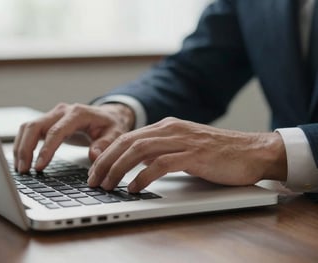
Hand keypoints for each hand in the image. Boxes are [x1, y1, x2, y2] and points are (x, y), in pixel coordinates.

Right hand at [13, 103, 134, 172]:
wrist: (109, 116)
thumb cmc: (111, 126)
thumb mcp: (115, 135)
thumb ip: (105, 144)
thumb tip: (94, 155)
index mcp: (78, 113)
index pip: (56, 131)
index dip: (46, 149)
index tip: (39, 166)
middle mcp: (62, 111)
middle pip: (35, 126)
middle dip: (26, 149)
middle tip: (24, 170)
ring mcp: (53, 115)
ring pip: (28, 127)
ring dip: (21, 147)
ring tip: (20, 168)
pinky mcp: (48, 121)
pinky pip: (29, 130)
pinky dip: (22, 143)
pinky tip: (22, 159)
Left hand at [87, 117, 286, 191]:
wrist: (252, 151)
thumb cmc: (219, 153)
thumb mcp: (184, 147)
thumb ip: (162, 152)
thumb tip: (139, 165)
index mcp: (167, 126)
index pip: (128, 137)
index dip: (108, 154)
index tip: (95, 170)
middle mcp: (171, 129)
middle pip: (128, 142)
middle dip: (106, 161)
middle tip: (93, 179)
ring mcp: (182, 140)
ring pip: (139, 151)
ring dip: (118, 169)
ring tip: (107, 185)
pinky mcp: (194, 155)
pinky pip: (161, 164)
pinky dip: (143, 176)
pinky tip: (134, 187)